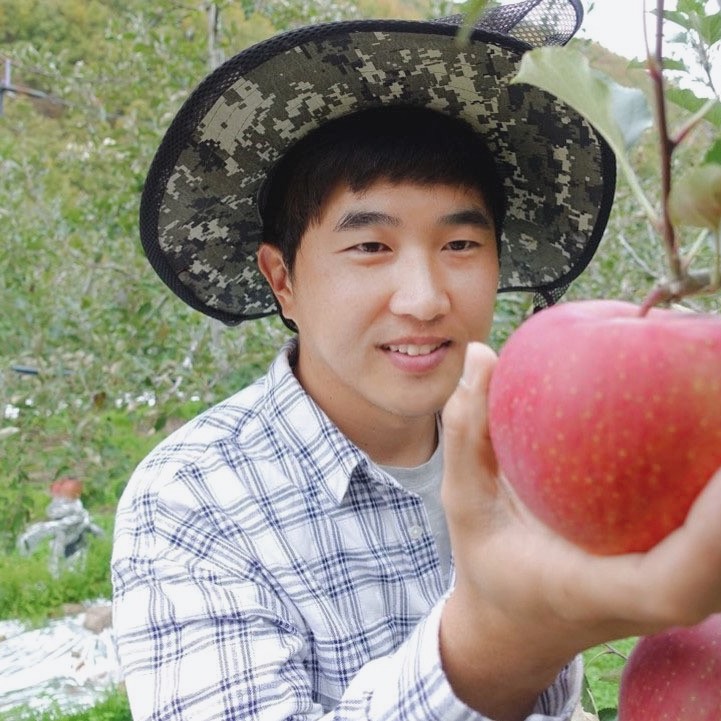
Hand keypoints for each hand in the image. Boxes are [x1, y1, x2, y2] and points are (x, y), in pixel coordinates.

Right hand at [438, 341, 720, 718]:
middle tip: (720, 386)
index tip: (720, 466)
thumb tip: (481, 354)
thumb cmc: (489, 566)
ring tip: (718, 398)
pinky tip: (708, 424)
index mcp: (604, 592)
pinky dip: (717, 491)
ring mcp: (675, 592)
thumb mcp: (463, 502)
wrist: (513, 626)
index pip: (677, 579)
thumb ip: (467, 433)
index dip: (713, 528)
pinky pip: (713, 538)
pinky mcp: (678, 575)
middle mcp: (656, 600)